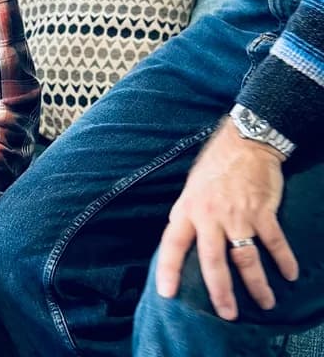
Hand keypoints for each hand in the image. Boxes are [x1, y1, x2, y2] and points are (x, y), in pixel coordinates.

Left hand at [155, 119, 297, 319]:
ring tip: (266, 302)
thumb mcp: (192, 188)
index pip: (172, 243)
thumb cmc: (214, 166)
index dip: (168, 268)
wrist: (243, 143)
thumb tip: (183, 238)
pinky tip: (289, 274)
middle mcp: (210, 216)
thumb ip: (189, 214)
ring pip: (246, 259)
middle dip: (220, 291)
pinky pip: (274, 243)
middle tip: (227, 314)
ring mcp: (237, 215)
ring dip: (257, 284)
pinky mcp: (262, 212)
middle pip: (212, 261)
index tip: (167, 292)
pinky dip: (284, 261)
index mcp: (188, 209)